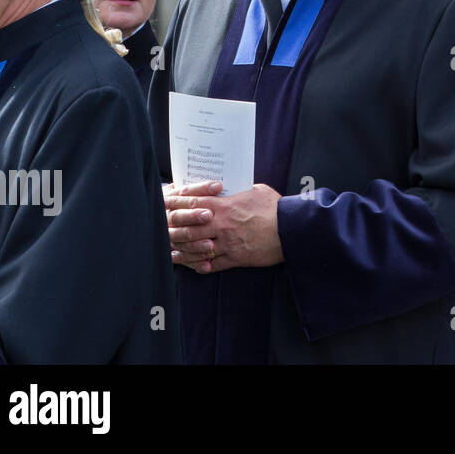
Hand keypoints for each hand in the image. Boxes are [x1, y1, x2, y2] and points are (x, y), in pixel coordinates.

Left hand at [165, 182, 283, 273]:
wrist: (291, 229)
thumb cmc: (276, 207)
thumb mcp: (256, 190)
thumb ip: (239, 191)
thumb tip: (231, 189)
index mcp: (225, 206)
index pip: (193, 203)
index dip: (176, 204)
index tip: (166, 204)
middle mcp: (222, 225)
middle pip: (188, 229)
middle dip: (174, 230)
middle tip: (164, 231)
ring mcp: (227, 243)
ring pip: (196, 249)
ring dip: (183, 251)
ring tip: (173, 252)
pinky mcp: (236, 258)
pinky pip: (212, 265)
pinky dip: (201, 266)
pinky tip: (195, 266)